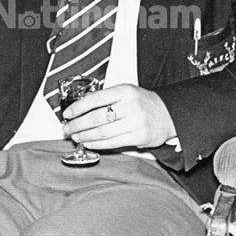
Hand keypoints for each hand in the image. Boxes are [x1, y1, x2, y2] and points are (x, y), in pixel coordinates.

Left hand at [62, 84, 176, 150]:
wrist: (168, 113)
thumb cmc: (143, 102)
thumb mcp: (126, 92)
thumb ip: (107, 98)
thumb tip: (81, 109)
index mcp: (125, 91)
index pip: (95, 98)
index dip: (78, 107)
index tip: (67, 113)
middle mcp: (130, 106)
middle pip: (96, 117)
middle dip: (77, 124)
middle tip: (67, 128)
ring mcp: (135, 122)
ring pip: (102, 132)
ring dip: (85, 135)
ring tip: (76, 136)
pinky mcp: (139, 137)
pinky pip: (112, 142)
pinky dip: (97, 144)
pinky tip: (88, 142)